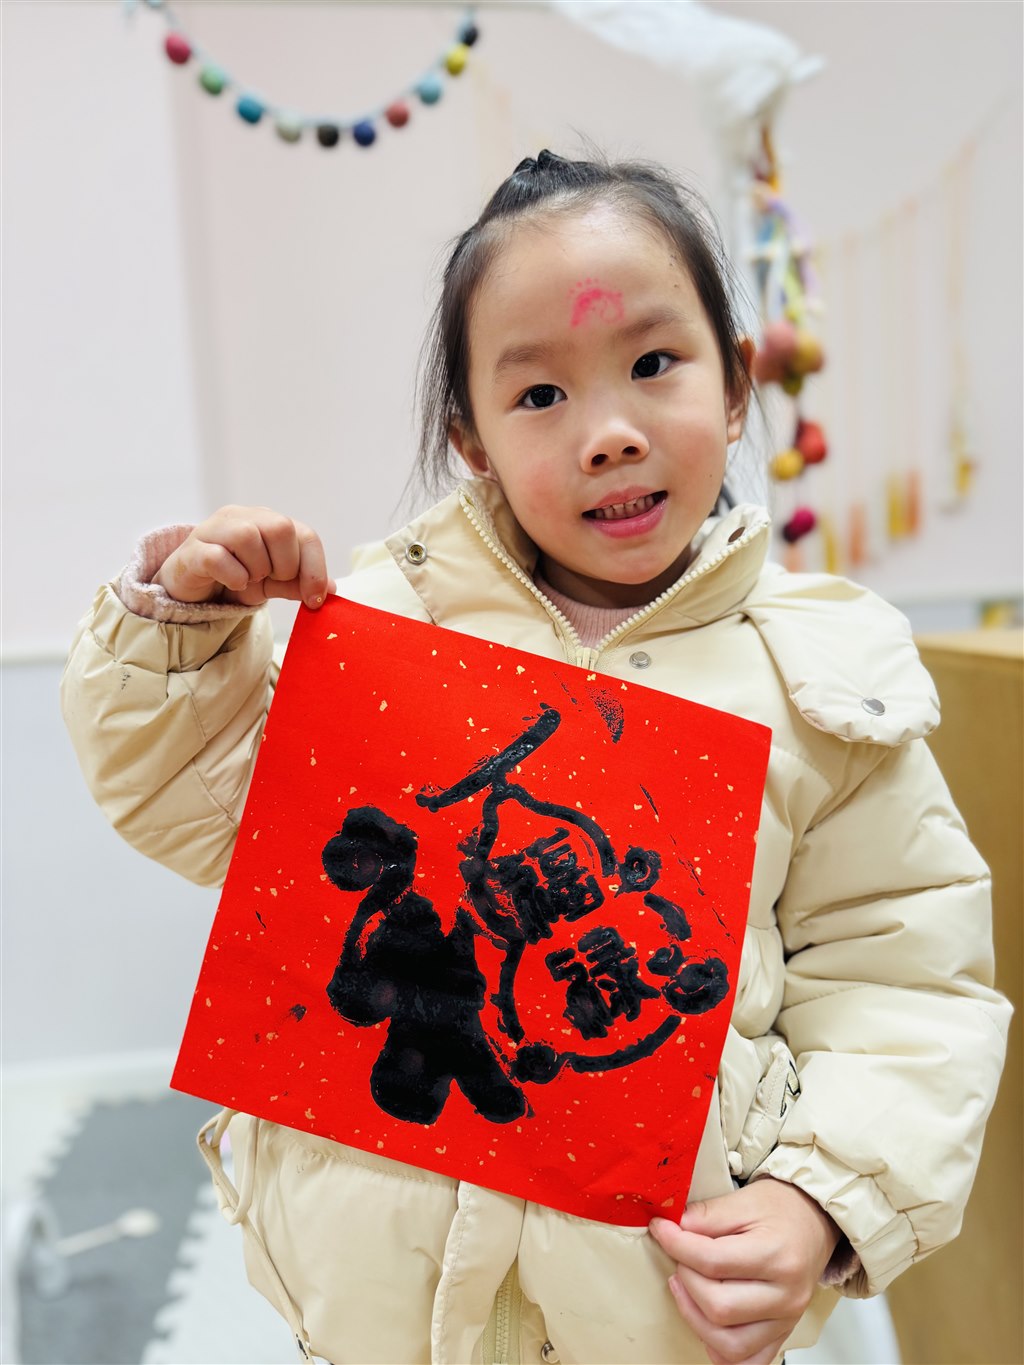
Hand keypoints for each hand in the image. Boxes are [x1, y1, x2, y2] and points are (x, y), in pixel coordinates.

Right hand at [154, 506, 333, 608]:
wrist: (193, 590)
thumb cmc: (236, 578)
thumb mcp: (273, 583)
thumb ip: (299, 583)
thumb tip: (331, 590)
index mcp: (268, 521)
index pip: (305, 535)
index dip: (315, 569)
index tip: (315, 599)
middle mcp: (243, 516)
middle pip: (280, 528)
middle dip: (283, 565)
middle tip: (270, 580)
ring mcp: (215, 529)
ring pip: (248, 537)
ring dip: (256, 569)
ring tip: (248, 579)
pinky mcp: (192, 549)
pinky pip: (218, 557)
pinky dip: (233, 575)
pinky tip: (233, 583)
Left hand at [649, 1177, 840, 1364]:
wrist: (814, 1222)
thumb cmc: (780, 1209)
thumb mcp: (744, 1200)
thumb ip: (706, 1215)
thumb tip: (672, 1228)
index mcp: (777, 1255)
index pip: (712, 1261)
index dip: (676, 1245)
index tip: (661, 1230)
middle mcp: (786, 1295)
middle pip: (719, 1307)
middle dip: (686, 1281)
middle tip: (680, 1258)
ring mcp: (786, 1320)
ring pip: (729, 1344)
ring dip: (695, 1318)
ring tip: (686, 1289)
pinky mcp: (782, 1333)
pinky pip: (748, 1362)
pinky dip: (721, 1349)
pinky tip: (707, 1323)